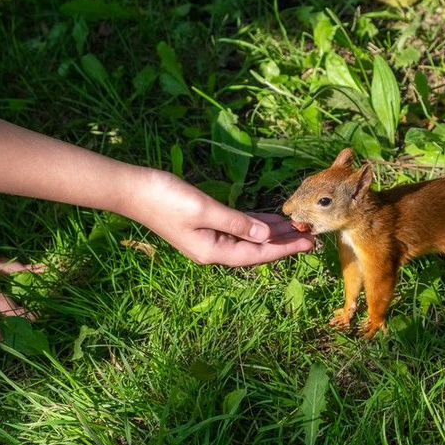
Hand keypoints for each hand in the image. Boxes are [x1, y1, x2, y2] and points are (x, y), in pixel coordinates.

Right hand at [127, 171, 314, 266]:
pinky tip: (271, 220)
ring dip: (273, 234)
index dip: (285, 249)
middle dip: (284, 244)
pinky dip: (256, 225)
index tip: (308, 244)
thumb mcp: (205, 210)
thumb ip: (237, 223)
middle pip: (257, 250)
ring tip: (298, 229)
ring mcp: (209, 239)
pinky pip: (238, 228)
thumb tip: (267, 236)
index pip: (258, 254)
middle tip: (311, 238)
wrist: (133, 190)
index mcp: (214, 251)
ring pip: (250, 239)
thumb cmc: (166, 198)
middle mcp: (214, 250)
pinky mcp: (205, 226)